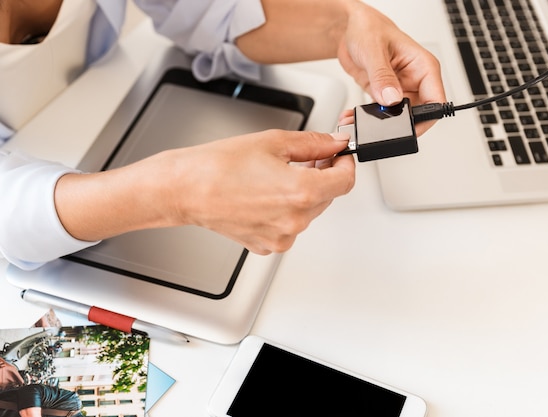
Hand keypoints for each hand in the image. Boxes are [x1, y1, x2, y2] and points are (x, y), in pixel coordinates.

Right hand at [161, 130, 354, 253]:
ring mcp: (281, 237)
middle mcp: (295, 221)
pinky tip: (265, 194)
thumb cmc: (218, 167)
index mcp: (301, 193)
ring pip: (309, 212)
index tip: (339, 156)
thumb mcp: (274, 142)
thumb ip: (314, 144)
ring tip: (277, 176)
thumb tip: (334, 144)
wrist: (186, 189)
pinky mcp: (267, 245)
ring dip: (303, 194)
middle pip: (327, 197)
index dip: (345, 164)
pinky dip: (285, 210)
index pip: (345, 181)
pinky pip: (289, 226)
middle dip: (322, 177)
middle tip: (305, 159)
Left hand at [336, 2, 445, 136]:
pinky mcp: (385, 95)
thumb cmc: (369, 28)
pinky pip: (382, 113)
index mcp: (423, 66)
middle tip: (382, 124)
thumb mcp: (374, 50)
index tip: (409, 126)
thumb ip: (383, 77)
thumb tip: (391, 99)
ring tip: (363, 120)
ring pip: (398, 116)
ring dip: (381, 122)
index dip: (425, 118)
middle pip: (418, 114)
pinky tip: (356, 115)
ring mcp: (400, 89)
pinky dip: (369, 117)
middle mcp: (415, 80)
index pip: (436, 100)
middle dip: (400, 123)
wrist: (351, 28)